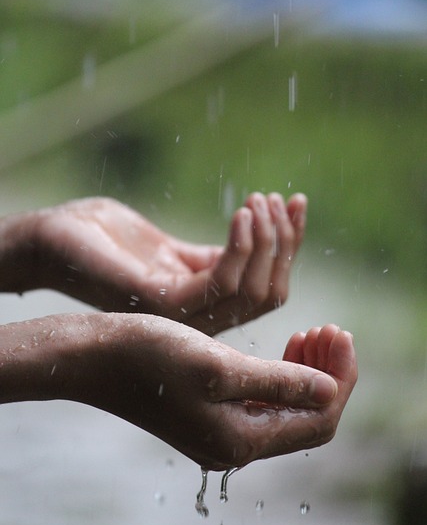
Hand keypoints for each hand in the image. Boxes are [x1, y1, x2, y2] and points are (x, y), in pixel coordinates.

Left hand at [17, 193, 306, 334]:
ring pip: (253, 292)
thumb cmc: (113, 242)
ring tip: (257, 201)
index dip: (290, 246)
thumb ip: (220, 256)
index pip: (269, 291)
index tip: (296, 201)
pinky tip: (241, 213)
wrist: (55, 241)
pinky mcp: (162, 304)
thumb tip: (271, 234)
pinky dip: (240, 247)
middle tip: (273, 199)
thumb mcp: (178, 250)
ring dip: (266, 241)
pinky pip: (220, 282)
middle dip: (283, 243)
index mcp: (206, 311)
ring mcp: (181, 320)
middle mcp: (198, 325)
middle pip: (270, 295)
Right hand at [72, 316, 355, 469]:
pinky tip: (284, 346)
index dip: (341, 379)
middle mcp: (233, 445)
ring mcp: (219, 430)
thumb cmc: (149, 355)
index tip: (342, 334)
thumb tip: (332, 393)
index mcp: (239, 441)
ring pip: (286, 407)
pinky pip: (262, 400)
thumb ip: (280, 384)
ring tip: (311, 333)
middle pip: (306, 417)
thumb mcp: (220, 367)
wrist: (92, 357)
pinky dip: (281, 373)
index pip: (318, 420)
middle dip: (328, 374)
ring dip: (307, 371)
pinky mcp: (207, 412)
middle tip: (330, 330)